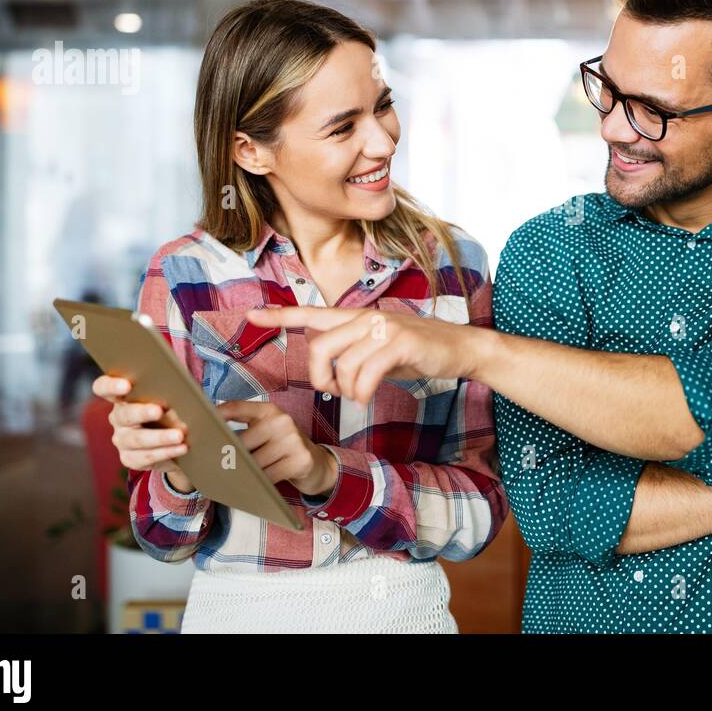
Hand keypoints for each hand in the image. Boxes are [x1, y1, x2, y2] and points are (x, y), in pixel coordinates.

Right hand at [95, 374, 191, 492]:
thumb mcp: (175, 398)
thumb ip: (175, 393)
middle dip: (142, 412)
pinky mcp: (130, 458)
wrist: (178, 442)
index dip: (111, 385)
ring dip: (160, 437)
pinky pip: (146, 457)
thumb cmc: (175, 411)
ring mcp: (122, 439)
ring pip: (137, 439)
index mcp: (123, 396)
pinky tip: (181, 448)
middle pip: (124, 414)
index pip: (104, 387)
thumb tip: (185, 396)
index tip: (126, 385)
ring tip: (180, 435)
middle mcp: (118, 417)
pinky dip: (166, 452)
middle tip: (159, 410)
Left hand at [214, 399, 336, 496]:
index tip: (198, 427)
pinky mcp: (301, 459)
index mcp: (269, 410)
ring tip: (234, 478)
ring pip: (254, 462)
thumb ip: (244, 431)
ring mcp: (293, 439)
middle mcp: (282, 421)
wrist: (316, 463)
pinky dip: (258, 483)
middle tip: (215, 467)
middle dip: (228, 457)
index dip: (215, 416)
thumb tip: (210, 440)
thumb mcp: (266, 432)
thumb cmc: (283, 449)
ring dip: (243, 474)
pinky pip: (269, 476)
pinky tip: (255, 485)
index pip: (235, 408)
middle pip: (242, 441)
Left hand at [246, 306, 478, 403]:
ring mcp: (383, 328)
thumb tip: (331, 371)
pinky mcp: (401, 342)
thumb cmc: (419, 352)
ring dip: (346, 390)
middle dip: (318, 377)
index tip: (251, 315)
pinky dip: (363, 393)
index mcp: (357, 318)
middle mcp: (366, 317)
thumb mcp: (380, 349)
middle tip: (334, 391)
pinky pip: (366, 374)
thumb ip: (353, 353)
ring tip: (359, 395)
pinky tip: (369, 396)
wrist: (460, 347)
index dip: (279, 316)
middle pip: (318, 347)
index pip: (311, 313)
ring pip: (342, 365)